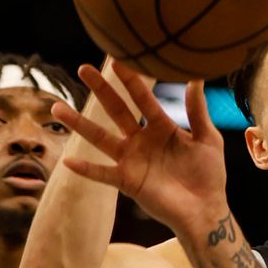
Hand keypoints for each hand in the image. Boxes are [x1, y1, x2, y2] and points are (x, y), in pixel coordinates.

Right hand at [53, 59, 226, 234]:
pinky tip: (68, 160)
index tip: (118, 59)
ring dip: (79, 124)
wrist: (206, 209)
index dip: (131, 80)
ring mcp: (132, 160)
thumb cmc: (209, 174)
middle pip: (117, 111)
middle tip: (84, 69)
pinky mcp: (128, 182)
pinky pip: (102, 174)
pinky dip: (86, 169)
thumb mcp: (208, 138)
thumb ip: (198, 110)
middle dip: (101, 90)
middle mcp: (142, 140)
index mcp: (162, 128)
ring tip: (57, 108)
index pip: (142, 99)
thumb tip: (197, 77)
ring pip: (100, 138)